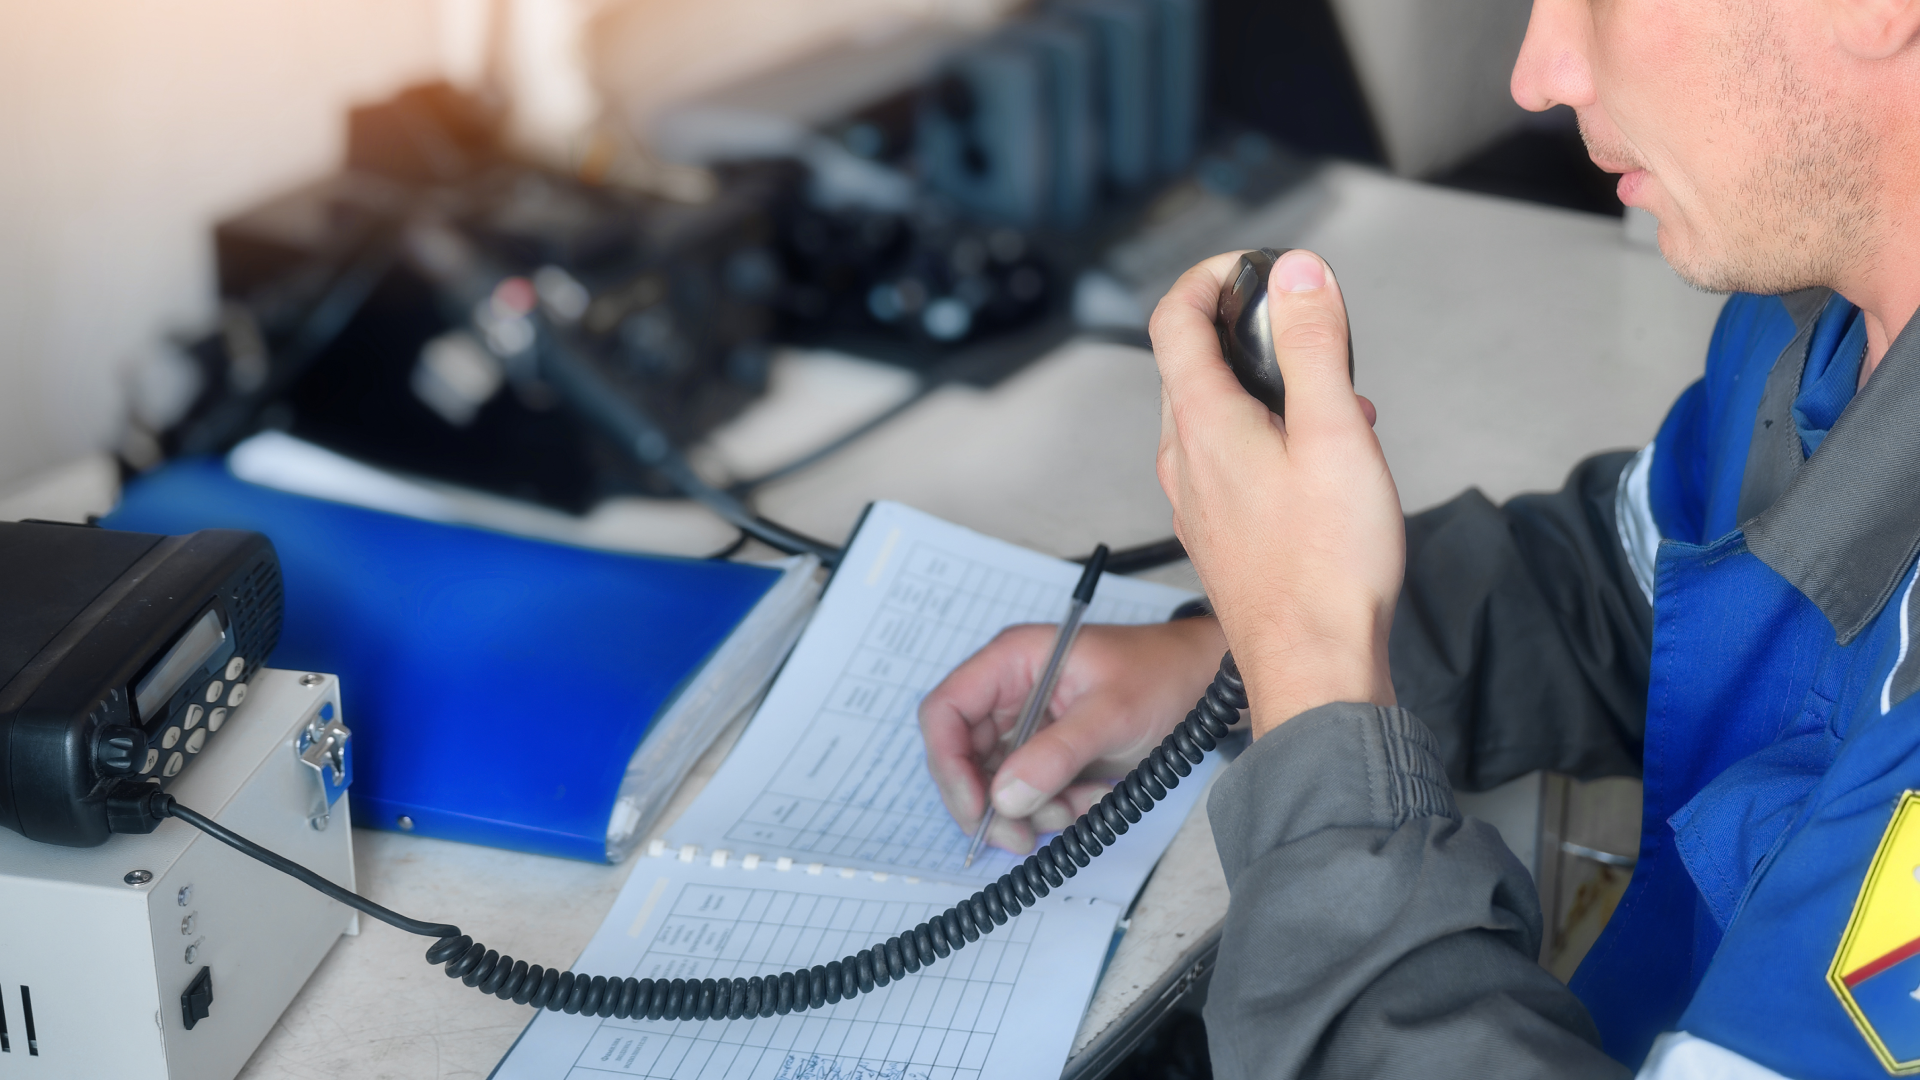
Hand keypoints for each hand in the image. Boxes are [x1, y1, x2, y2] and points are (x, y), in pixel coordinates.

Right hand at [919, 618, 1226, 854]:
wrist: (1204, 684)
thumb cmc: (1162, 674)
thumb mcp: (1112, 713)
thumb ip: (1057, 754)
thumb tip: (1004, 798)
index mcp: (1012, 660)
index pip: (946, 711)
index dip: (949, 763)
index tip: (976, 808)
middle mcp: (1009, 691)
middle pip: (963, 756)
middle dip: (991, 802)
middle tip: (1020, 837)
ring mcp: (1026, 723)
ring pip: (994, 783)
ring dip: (1028, 810)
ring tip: (1077, 807)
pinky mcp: (1046, 750)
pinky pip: (1026, 792)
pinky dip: (1050, 809)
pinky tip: (1088, 799)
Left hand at [1148, 249, 1401, 735]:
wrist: (1315, 667)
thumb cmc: (1326, 567)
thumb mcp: (1334, 434)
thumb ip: (1313, 346)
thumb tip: (1296, 274)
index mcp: (1201, 423)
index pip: (1172, 318)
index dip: (1209, 276)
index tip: (1253, 269)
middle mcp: (1183, 459)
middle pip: (1192, 363)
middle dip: (1252, 336)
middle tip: (1312, 339)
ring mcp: (1195, 499)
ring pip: (1214, 414)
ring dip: (1269, 392)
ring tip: (1336, 408)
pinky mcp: (1217, 531)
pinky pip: (1229, 460)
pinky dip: (1270, 439)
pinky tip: (1324, 465)